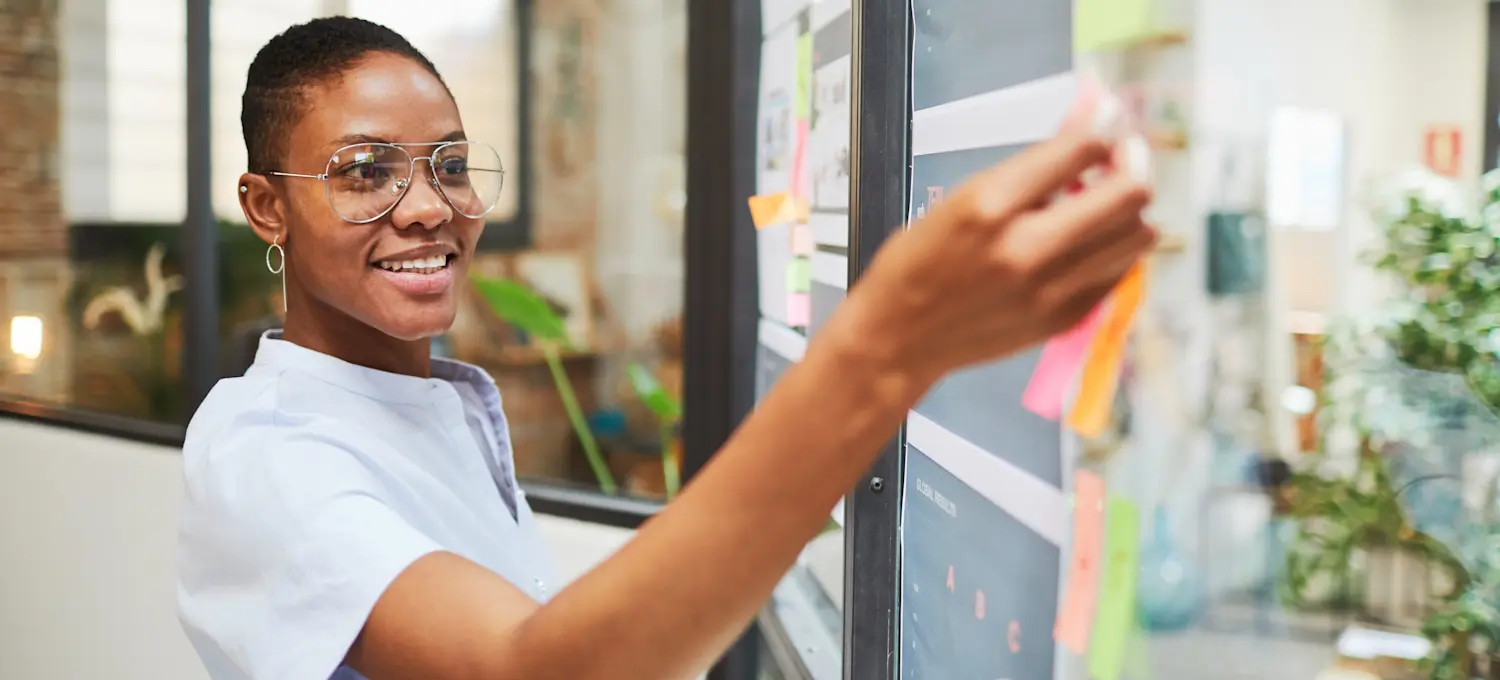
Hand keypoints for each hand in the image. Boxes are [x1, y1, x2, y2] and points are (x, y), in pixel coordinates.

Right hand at [838, 99, 1155, 390]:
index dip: (1105, 125)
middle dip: (1132, 162)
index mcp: (989, 205)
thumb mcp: (961, 198)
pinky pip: (1121, 271)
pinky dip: (1116, 247)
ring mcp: (1051, 289)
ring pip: (1138, 234)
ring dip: (1129, 208)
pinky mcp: (1064, 319)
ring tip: (1103, 202)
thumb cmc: (917, 261)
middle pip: (1128, 193)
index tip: (1107, 119)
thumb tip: (1088, 118)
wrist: (898, 340)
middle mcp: (1026, 248)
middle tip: (1118, 156)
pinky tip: (1091, 240)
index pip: (1081, 149)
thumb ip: (1030, 166)